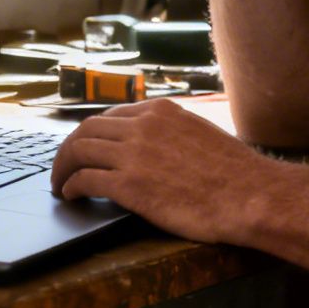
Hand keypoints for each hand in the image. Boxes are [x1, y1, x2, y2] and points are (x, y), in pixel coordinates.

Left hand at [50, 98, 282, 244]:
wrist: (249, 195)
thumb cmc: (234, 173)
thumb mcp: (200, 134)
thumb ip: (173, 133)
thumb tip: (160, 144)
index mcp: (161, 111)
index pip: (110, 115)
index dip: (92, 134)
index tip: (86, 148)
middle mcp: (143, 126)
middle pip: (87, 130)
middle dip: (68, 149)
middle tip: (63, 167)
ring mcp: (134, 154)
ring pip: (79, 152)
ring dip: (63, 168)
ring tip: (60, 184)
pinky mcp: (129, 185)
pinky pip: (85, 180)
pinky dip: (71, 187)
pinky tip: (70, 196)